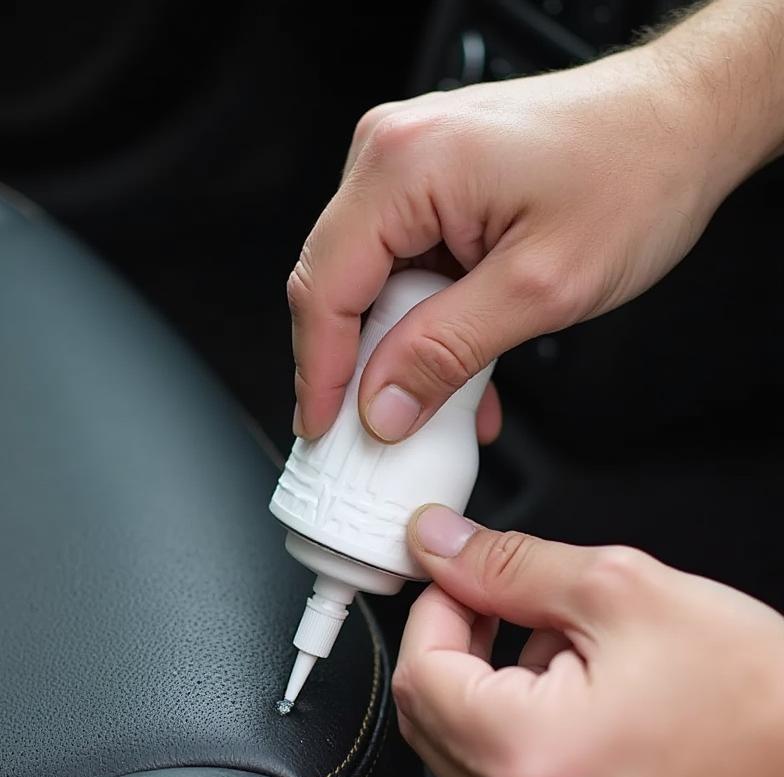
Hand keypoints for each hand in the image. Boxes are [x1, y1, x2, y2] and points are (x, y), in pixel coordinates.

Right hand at [288, 44, 741, 442]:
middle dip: (354, 365)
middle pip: (337, 285)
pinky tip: (456, 367)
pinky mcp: (432, 182)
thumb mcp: (541, 289)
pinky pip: (405, 265)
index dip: (317, 371)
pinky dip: (424, 321)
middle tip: (371, 429)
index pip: (326, 288)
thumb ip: (447, 352)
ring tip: (432, 403)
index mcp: (405, 166)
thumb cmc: (637, 171)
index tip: (321, 429)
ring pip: (370, 283)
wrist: (684, 120)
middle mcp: (394, 153)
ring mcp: (410, 164)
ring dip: (398, 349)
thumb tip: (382, 405)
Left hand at [393, 504, 783, 776]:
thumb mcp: (622, 590)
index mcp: (531, 764)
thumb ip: (508, 566)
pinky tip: (588, 726)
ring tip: (575, 672)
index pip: (420, 678)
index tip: (464, 587)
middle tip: (516, 617)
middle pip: (437, 729)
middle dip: (464, 660)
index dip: (435, 616)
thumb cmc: (759, 689)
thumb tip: (436, 545)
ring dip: (499, 708)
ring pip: (474, 771)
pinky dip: (530, 759)